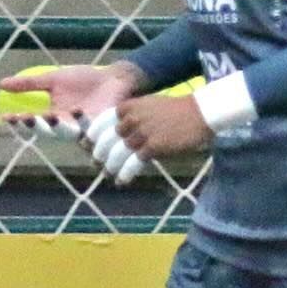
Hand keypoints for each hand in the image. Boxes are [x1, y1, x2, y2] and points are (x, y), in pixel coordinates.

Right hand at [1, 62, 139, 140]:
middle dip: (36, 127)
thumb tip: (1, 84)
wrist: (113, 77)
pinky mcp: (102, 124)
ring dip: (58, 126)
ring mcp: (84, 127)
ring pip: (68, 133)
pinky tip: (77, 110)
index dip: (19, 123)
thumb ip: (30, 84)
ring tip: (50, 115)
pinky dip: (84, 121)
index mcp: (54, 117)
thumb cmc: (84, 80)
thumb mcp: (53, 80)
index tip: (5, 117)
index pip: (33, 123)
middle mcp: (68, 127)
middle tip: (25, 118)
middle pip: (48, 132)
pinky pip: (92, 128)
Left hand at [85, 94, 212, 185]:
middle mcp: (131, 119)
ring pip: (117, 155)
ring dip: (111, 167)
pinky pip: (132, 164)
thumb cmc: (177, 110)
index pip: (101, 121)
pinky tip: (122, 181)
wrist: (200, 113)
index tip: (86, 144)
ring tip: (110, 175)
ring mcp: (141, 133)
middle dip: (100, 154)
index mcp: (128, 107)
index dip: (92, 135)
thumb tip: (118, 132)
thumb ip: (132, 116)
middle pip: (106, 141)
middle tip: (97, 163)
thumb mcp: (149, 105)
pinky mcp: (152, 147)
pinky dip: (125, 175)